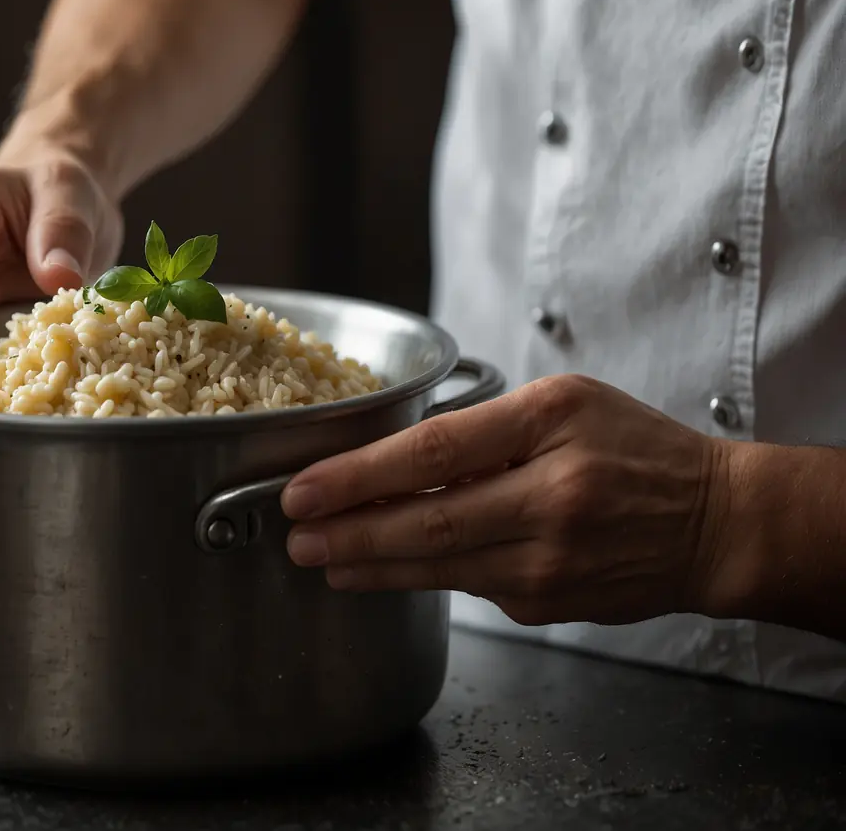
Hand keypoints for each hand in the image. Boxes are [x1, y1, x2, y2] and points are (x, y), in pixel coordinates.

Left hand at [281, 375, 731, 626]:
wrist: (712, 522)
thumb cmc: (632, 448)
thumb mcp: (564, 404)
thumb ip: (484, 428)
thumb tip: (395, 461)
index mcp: (547, 426)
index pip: (430, 453)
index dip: (357, 476)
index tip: (303, 490)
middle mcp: (549, 497)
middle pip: (424, 522)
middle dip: (346, 534)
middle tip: (294, 539)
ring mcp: (549, 560)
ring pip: (436, 567)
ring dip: (370, 565)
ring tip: (322, 560)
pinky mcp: (546, 603)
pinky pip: (469, 588)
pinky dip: (421, 578)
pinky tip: (383, 571)